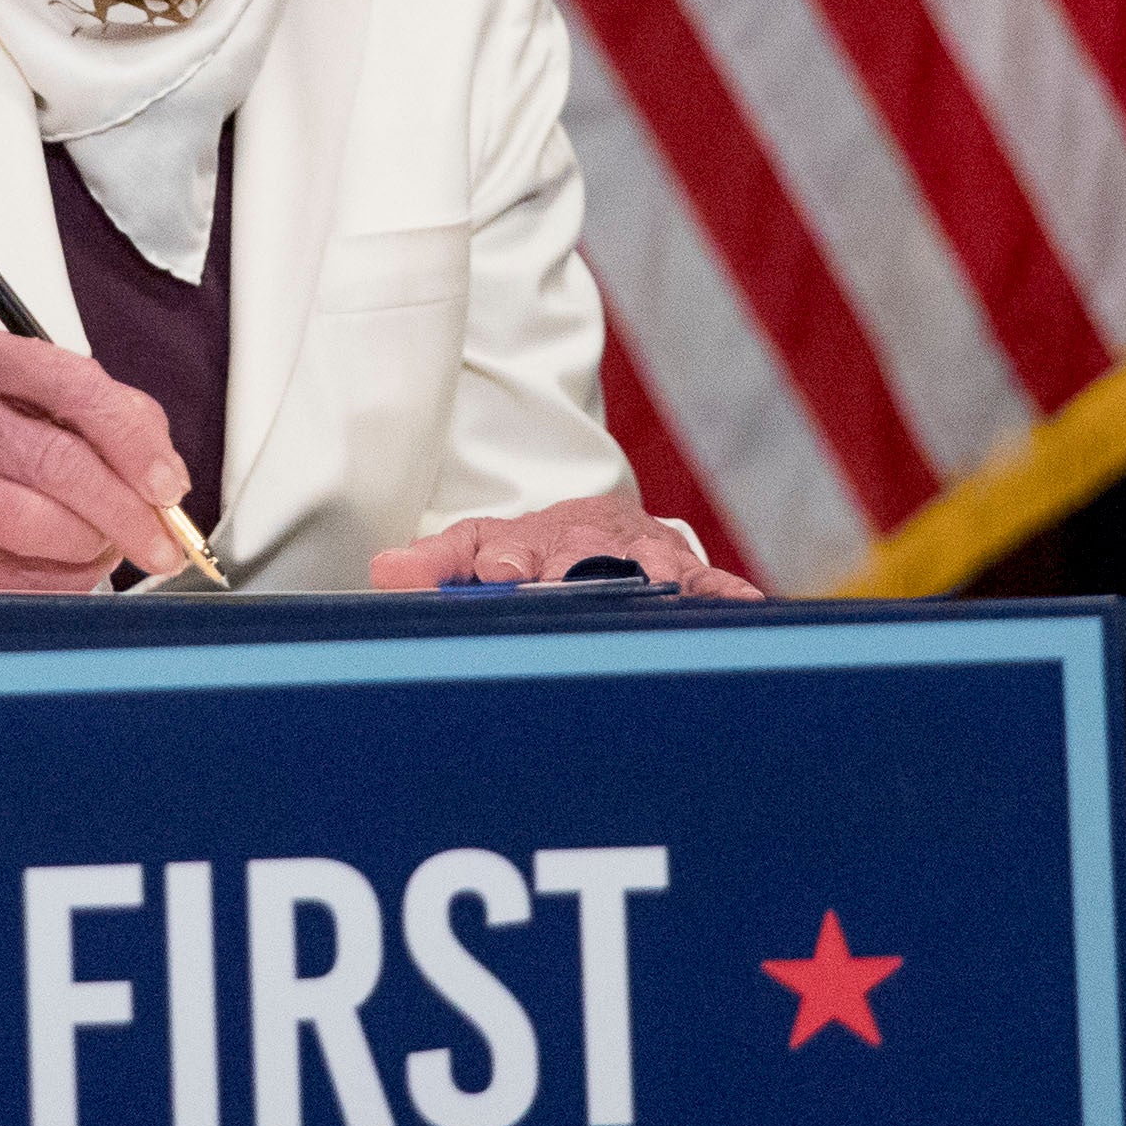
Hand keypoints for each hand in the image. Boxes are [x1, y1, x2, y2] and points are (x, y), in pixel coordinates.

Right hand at [0, 326, 193, 591]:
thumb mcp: (45, 400)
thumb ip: (115, 419)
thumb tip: (164, 482)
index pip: (73, 386)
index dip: (133, 441)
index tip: (169, 486)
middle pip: (56, 463)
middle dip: (126, 512)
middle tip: (163, 544)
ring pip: (35, 524)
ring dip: (89, 548)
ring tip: (101, 545)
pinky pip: (9, 578)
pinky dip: (56, 582)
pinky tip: (63, 568)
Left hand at [369, 495, 766, 599]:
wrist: (592, 520)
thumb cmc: (527, 548)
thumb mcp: (474, 547)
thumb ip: (432, 564)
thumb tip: (382, 572)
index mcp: (533, 544)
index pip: (517, 551)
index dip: (508, 562)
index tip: (502, 570)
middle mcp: (589, 546)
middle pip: (585, 563)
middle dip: (578, 578)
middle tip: (575, 595)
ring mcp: (639, 557)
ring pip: (647, 571)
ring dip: (653, 586)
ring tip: (661, 604)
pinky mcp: (682, 569)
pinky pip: (707, 582)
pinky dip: (724, 593)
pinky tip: (743, 606)